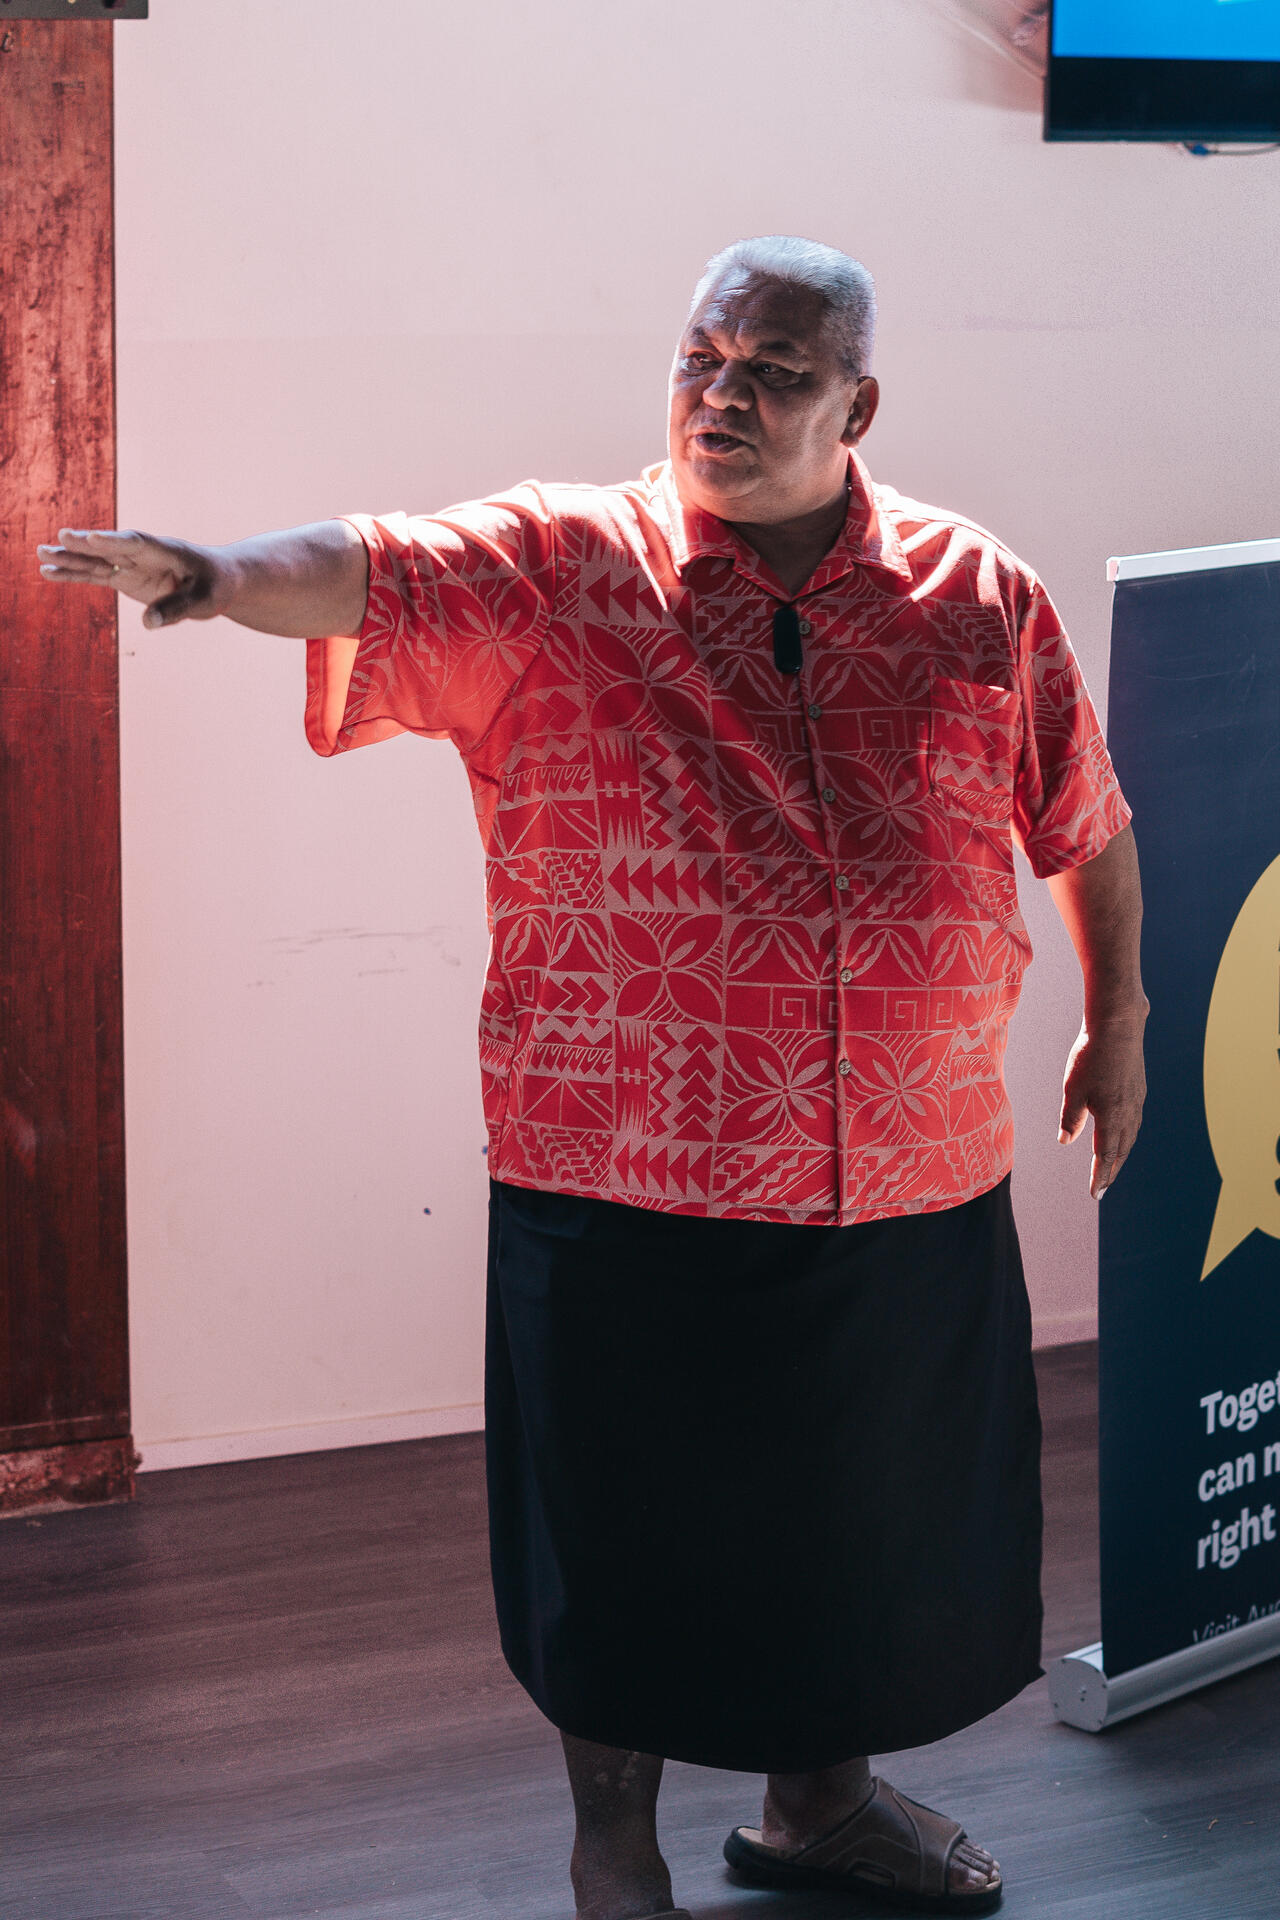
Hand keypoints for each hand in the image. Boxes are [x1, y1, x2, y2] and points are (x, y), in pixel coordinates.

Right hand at [37, 527, 230, 628]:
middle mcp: (144, 554)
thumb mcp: (203, 600)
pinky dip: (74, 575)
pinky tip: (49, 572)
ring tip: (41, 554)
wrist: (218, 580)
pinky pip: (97, 575)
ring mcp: (132, 565)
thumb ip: (176, 609)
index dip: (116, 541)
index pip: (138, 544)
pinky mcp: (126, 578)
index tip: (93, 538)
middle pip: (110, 547)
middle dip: (86, 544)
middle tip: (60, 537)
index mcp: (166, 550)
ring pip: (97, 560)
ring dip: (71, 558)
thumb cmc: (215, 585)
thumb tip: (147, 624)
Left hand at [1058, 1016, 1146, 1198]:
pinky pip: (1135, 1120)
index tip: (1095, 1194)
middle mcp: (1129, 1112)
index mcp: (1111, 1116)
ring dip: (1121, 1154)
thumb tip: (1066, 1141)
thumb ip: (1070, 1117)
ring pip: (1131, 1136)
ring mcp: (1137, 1100)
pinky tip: (1122, 1133)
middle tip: (1103, 1187)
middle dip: (1112, 1170)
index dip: (1100, 1176)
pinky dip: (1128, 1135)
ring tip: (1112, 1165)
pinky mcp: (1139, 1087)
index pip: (1105, 1155)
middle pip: (1121, 1150)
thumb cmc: (1091, 1056)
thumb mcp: (1073, 1088)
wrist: (1118, 1025)